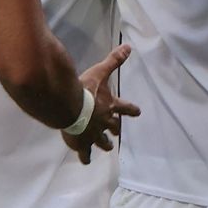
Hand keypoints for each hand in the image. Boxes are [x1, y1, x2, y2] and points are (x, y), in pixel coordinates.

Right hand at [62, 44, 140, 163]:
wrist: (70, 107)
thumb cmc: (86, 90)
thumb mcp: (100, 72)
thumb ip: (114, 61)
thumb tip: (129, 46)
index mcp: (111, 107)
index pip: (126, 108)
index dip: (132, 110)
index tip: (138, 112)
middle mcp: (105, 123)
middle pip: (114, 128)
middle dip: (115, 130)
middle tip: (116, 133)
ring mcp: (94, 135)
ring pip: (103, 143)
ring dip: (105, 145)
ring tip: (107, 148)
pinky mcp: (82, 144)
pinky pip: (85, 154)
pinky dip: (86, 157)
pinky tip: (85, 160)